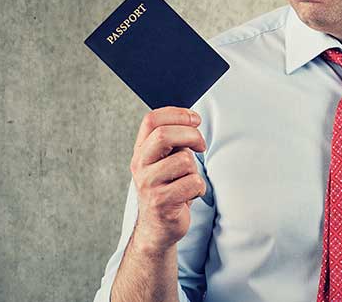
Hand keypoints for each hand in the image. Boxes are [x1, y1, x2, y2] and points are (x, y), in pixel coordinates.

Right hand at [128, 106, 208, 253]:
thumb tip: (192, 120)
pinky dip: (199, 188)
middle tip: (201, 145)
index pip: (151, 119)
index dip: (177, 114)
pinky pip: (193, 183)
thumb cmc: (167, 189)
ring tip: (188, 180)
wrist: (157, 228)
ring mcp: (148, 184)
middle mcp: (140, 165)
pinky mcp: (161, 202)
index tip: (195, 120)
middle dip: (191, 135)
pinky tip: (190, 195)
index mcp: (141, 151)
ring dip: (195, 169)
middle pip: (164, 134)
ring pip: (184, 160)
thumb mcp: (164, 162)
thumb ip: (172, 142)